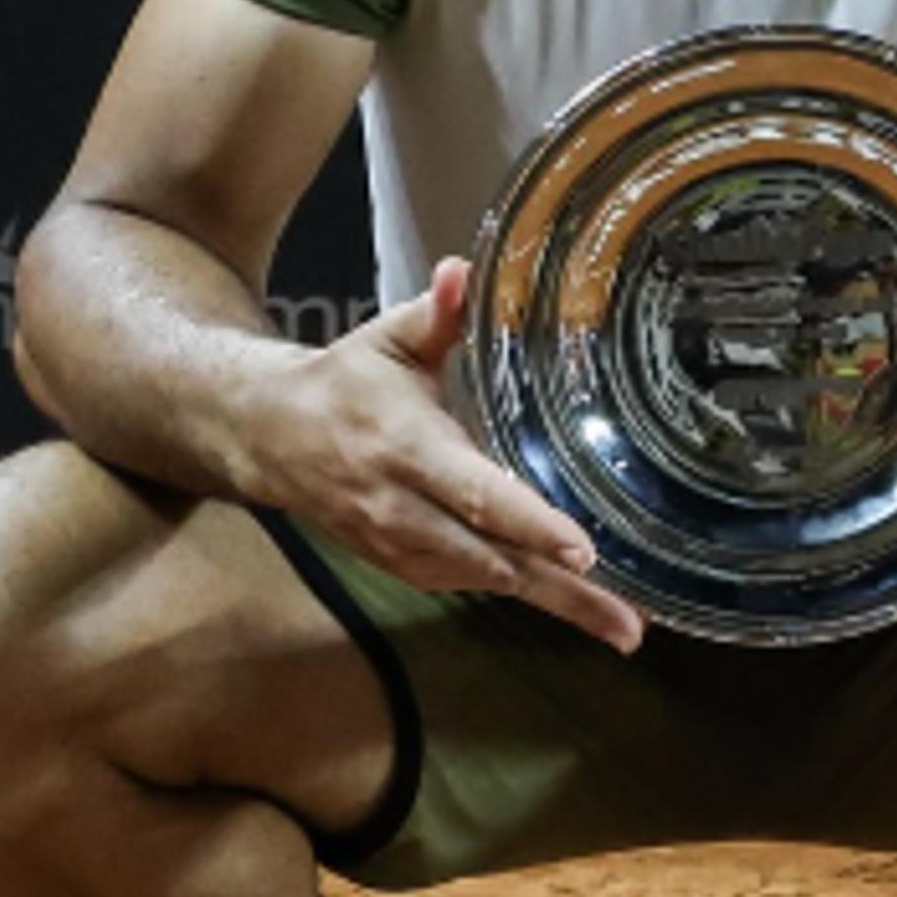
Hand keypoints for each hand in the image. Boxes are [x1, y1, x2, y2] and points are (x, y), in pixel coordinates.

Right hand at [234, 257, 644, 649]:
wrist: (269, 436)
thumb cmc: (346, 382)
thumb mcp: (390, 339)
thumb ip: (437, 313)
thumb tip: (465, 271)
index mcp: (407, 448)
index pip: (477, 494)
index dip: (531, 524)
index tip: (582, 548)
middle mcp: (402, 508)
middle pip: (492, 557)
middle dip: (561, 590)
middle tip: (627, 621)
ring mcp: (399, 545)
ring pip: (486, 581)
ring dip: (551, 604)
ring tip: (620, 625)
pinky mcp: (400, 565)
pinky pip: (468, 584)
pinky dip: (519, 593)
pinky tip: (574, 603)